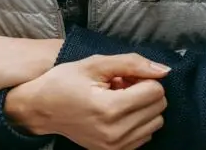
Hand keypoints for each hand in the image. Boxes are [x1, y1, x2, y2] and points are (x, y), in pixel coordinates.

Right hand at [4, 53, 170, 149]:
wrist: (41, 109)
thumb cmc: (64, 82)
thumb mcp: (94, 64)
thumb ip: (131, 63)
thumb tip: (164, 70)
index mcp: (110, 107)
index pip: (155, 91)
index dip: (142, 77)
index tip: (123, 76)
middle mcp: (116, 131)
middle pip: (159, 107)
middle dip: (144, 91)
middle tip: (121, 85)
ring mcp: (116, 145)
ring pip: (156, 122)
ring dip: (143, 107)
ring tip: (119, 98)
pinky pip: (146, 136)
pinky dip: (137, 121)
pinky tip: (118, 112)